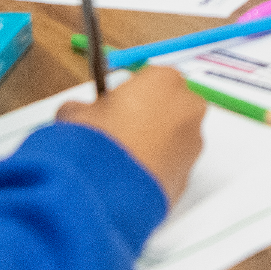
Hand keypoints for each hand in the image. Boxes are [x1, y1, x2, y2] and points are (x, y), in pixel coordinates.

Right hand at [56, 66, 204, 204]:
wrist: (106, 191)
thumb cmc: (96, 140)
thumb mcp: (76, 113)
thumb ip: (84, 107)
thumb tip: (79, 113)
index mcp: (164, 80)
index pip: (153, 78)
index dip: (133, 93)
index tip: (115, 107)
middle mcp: (187, 107)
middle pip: (171, 105)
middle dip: (151, 115)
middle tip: (123, 131)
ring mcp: (193, 144)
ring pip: (176, 137)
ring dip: (157, 144)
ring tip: (125, 160)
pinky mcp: (189, 177)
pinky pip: (173, 166)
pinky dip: (158, 169)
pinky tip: (133, 178)